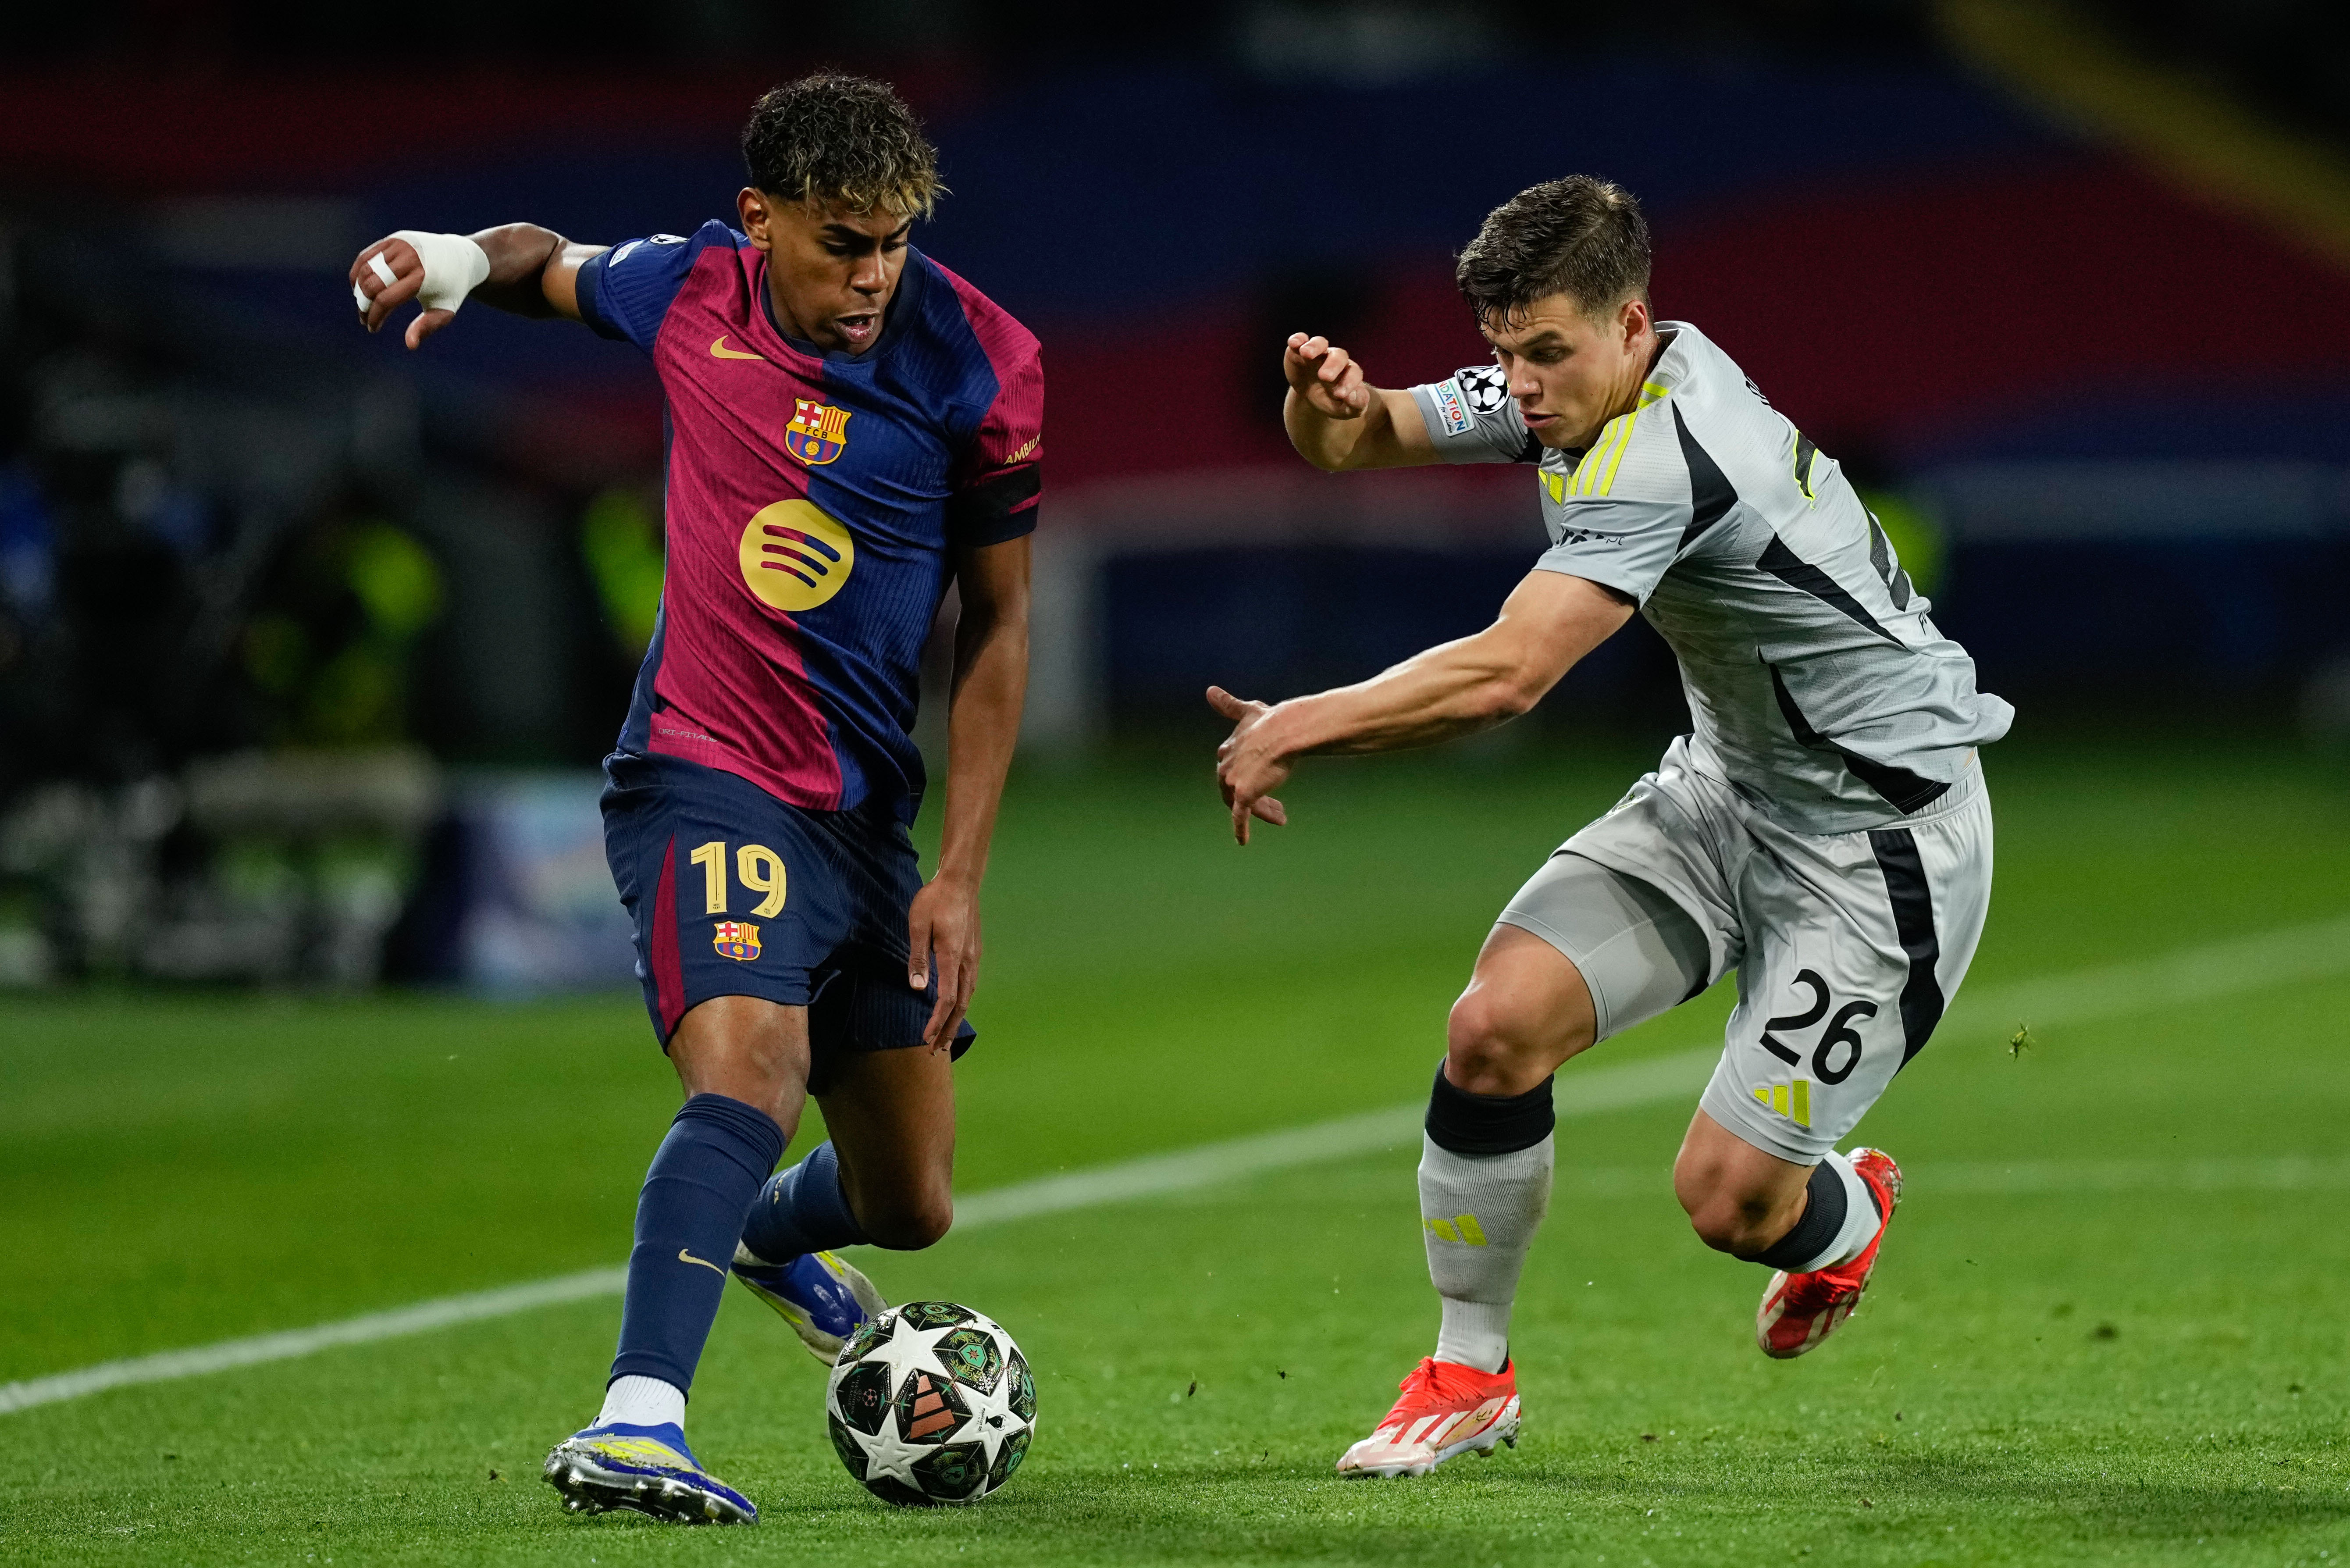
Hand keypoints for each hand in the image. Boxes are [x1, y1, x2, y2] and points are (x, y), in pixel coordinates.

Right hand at [349, 236, 455, 349]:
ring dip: (358, 290)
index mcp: (422, 277)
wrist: (460, 257)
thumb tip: (410, 345)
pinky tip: (358, 288)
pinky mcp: (393, 239)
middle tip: (364, 318)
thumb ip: (428, 326)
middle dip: (364, 305)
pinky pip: (366, 256)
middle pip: (372, 284)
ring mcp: (399, 244)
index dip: (375, 316)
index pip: (386, 299)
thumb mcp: (445, 310)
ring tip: (362, 305)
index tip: (372, 328)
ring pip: (366, 269)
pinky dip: (358, 272)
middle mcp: (409, 257)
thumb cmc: (451, 289)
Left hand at [906, 871, 980, 1052]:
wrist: (961, 881)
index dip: (937, 1021)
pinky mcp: (973, 952)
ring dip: (956, 1019)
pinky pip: (970, 985)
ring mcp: (973, 957)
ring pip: (968, 996)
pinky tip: (955, 1007)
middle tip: (936, 1049)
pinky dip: (962, 1003)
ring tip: (946, 1036)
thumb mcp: (918, 926)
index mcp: (952, 956)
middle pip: (962, 1005)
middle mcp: (967, 961)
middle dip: (949, 1029)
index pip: (947, 999)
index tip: (926, 1038)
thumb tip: (918, 988)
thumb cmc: (935, 900)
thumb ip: (918, 958)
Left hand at [1207, 685, 1293, 844]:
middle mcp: (1226, 766)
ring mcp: (1233, 781)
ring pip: (1240, 803)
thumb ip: (1229, 705)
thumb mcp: (1248, 712)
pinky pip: (1239, 818)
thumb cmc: (1272, 720)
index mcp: (1228, 749)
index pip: (1231, 767)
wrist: (1286, 731)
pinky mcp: (1243, 795)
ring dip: (1261, 810)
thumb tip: (1209, 691)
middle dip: (1255, 798)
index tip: (1263, 782)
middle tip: (1278, 808)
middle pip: (1233, 788)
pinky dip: (1240, 830)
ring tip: (1280, 816)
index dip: (1245, 775)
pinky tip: (1243, 842)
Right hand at [1283, 333, 1369, 419]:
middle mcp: (1336, 359)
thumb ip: (1356, 405)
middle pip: (1338, 356)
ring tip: (1306, 354)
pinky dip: (1298, 339)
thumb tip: (1353, 397)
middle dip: (1333, 365)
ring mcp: (1318, 353)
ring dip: (1314, 346)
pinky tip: (1294, 343)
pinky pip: (1300, 341)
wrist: (1310, 397)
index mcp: (1350, 372)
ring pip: (1320, 343)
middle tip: (1324, 377)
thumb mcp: (1345, 410)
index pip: (1353, 373)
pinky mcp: (1299, 352)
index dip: (1348, 382)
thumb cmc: (1332, 401)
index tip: (1340, 394)